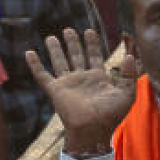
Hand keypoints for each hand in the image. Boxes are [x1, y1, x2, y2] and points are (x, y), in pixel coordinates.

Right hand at [24, 28, 140, 155]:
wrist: (93, 129)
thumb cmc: (112, 115)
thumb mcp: (127, 93)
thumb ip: (129, 74)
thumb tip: (130, 56)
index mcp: (98, 79)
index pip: (94, 56)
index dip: (92, 44)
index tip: (89, 31)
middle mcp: (82, 79)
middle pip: (76, 56)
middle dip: (73, 43)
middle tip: (69, 30)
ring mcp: (68, 84)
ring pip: (59, 62)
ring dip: (55, 49)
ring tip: (51, 37)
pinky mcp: (55, 90)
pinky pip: (42, 75)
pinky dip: (35, 64)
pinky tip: (29, 53)